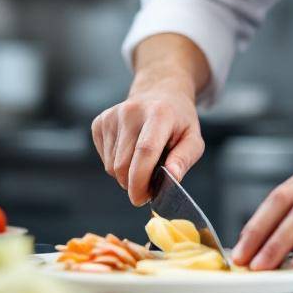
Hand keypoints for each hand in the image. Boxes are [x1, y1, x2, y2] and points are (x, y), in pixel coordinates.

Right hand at [92, 85, 203, 205]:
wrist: (159, 93)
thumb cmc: (178, 121)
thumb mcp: (193, 139)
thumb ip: (184, 159)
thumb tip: (172, 177)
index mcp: (159, 113)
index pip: (144, 151)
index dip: (140, 179)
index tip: (141, 199)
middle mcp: (131, 111)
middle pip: (123, 164)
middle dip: (134, 184)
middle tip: (150, 184)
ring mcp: (112, 116)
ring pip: (111, 166)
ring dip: (126, 175)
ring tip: (143, 162)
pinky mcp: (99, 122)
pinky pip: (104, 159)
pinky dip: (116, 164)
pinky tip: (130, 151)